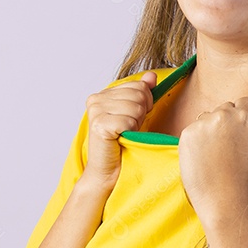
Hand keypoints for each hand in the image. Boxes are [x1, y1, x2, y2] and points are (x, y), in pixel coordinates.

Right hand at [81, 71, 156, 189]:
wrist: (109, 171)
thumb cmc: (123, 144)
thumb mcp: (135, 114)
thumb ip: (142, 93)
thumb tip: (151, 76)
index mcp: (103, 94)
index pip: (138, 85)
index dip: (145, 103)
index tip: (135, 118)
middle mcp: (96, 99)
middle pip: (139, 94)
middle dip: (142, 113)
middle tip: (130, 128)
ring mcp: (96, 111)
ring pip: (136, 107)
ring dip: (136, 124)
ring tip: (126, 133)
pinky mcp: (99, 124)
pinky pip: (129, 120)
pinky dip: (131, 132)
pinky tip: (121, 138)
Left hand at [178, 96, 247, 224]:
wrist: (223, 198)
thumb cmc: (246, 177)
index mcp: (246, 117)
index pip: (246, 102)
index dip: (244, 115)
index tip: (241, 130)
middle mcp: (225, 115)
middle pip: (225, 107)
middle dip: (226, 121)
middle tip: (227, 145)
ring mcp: (204, 123)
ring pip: (207, 117)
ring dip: (210, 129)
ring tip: (215, 154)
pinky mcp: (188, 133)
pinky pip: (192, 129)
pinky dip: (196, 140)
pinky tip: (203, 157)